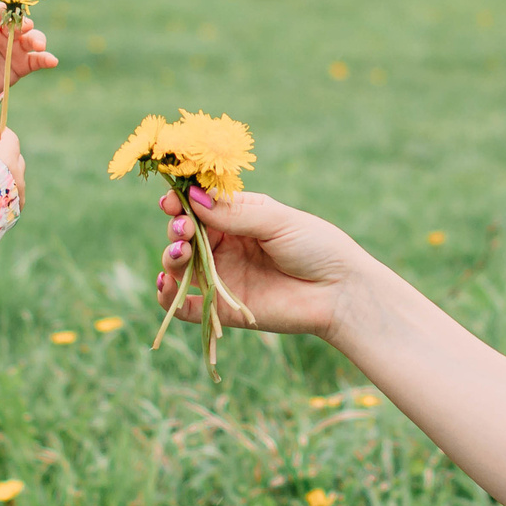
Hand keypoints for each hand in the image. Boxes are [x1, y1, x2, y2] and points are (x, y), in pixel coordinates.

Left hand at [0, 3, 57, 97]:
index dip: (2, 11)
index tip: (5, 9)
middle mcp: (5, 34)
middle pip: (19, 24)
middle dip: (24, 24)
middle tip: (27, 28)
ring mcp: (16, 48)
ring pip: (31, 39)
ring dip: (37, 40)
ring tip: (40, 46)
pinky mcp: (24, 64)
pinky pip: (37, 60)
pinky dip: (46, 59)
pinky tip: (52, 61)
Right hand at [0, 124, 24, 198]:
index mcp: (6, 160)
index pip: (11, 140)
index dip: (3, 136)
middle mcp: (17, 176)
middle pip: (17, 158)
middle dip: (6, 155)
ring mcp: (19, 193)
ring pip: (16, 177)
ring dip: (6, 174)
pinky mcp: (17, 208)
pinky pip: (16, 193)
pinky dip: (7, 190)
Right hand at [154, 189, 364, 340]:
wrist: (340, 293)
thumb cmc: (317, 247)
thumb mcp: (278, 221)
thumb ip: (236, 212)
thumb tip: (194, 197)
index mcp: (239, 218)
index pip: (199, 205)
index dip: (181, 201)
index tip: (172, 200)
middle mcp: (226, 246)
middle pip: (184, 234)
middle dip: (176, 227)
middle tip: (183, 227)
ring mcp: (222, 277)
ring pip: (179, 266)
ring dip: (171, 256)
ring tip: (182, 251)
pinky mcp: (223, 309)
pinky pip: (184, 305)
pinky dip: (168, 296)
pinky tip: (165, 283)